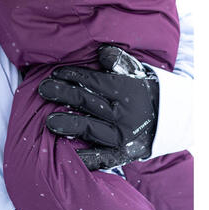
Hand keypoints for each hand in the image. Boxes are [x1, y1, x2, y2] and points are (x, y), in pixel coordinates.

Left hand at [37, 45, 158, 170]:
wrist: (166, 120)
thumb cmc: (139, 89)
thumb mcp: (134, 71)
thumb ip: (118, 60)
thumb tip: (102, 52)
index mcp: (126, 91)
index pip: (94, 81)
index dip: (73, 76)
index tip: (55, 73)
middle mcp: (124, 115)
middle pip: (88, 102)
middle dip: (63, 94)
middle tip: (43, 89)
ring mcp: (123, 136)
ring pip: (91, 129)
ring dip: (69, 124)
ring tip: (49, 121)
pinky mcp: (122, 154)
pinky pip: (102, 157)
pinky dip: (85, 157)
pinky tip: (66, 154)